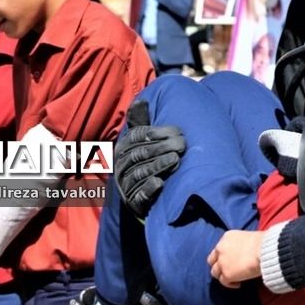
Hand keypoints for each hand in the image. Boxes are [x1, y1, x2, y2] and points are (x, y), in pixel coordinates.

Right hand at [114, 100, 186, 217]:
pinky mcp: (134, 203)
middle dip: (162, 148)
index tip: (178, 131)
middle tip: (183, 145)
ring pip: (140, 173)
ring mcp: (126, 186)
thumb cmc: (146, 161)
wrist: (141, 195)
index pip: (137, 137)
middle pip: (140, 154)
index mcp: (122, 149)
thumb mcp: (142, 142)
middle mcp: (121, 167)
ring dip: (158, 165)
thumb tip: (140, 101)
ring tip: (176, 159)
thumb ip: (141, 123)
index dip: (157, 133)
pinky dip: (148, 189)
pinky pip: (139, 195)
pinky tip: (160, 184)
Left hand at [208, 230, 263, 288]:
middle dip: (218, 265)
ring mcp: (222, 262)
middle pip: (212, 260)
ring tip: (234, 278)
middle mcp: (220, 249)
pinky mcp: (226, 274)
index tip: (232, 260)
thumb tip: (245, 251)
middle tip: (228, 270)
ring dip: (223, 275)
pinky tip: (238, 284)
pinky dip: (230, 284)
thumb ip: (240, 244)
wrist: (263, 251)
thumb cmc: (263, 242)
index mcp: (226, 237)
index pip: (219, 248)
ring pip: (215, 272)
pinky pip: (224, 282)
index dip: (224, 255)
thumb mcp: (248, 237)